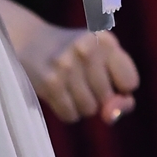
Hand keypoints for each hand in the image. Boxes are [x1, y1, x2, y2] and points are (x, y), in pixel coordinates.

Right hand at [18, 21, 140, 124]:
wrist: (27, 40)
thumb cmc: (73, 56)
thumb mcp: (101, 62)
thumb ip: (118, 92)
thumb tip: (111, 117)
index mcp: (105, 40)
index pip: (130, 82)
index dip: (119, 87)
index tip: (105, 76)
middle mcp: (87, 49)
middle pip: (107, 99)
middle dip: (96, 96)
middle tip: (79, 78)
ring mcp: (66, 65)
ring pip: (89, 109)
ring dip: (79, 104)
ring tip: (66, 84)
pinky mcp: (50, 82)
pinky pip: (70, 115)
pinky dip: (65, 110)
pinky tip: (56, 92)